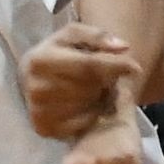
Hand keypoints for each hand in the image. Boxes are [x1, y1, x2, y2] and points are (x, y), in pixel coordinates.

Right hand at [25, 21, 143, 141]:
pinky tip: (83, 103)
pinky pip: (85, 122)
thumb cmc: (55, 54)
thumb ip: (97, 35)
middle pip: (92, 86)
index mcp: (40, 60)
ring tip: (89, 87)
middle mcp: (36, 88)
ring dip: (99, 96)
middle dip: (105, 80)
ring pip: (90, 104)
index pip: (88, 65)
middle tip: (101, 75)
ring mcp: (40, 111)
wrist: (27, 80)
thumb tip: (123, 47)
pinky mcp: (45, 128)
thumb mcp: (71, 36)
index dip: (116, 65)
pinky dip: (92, 112)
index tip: (136, 67)